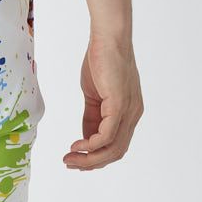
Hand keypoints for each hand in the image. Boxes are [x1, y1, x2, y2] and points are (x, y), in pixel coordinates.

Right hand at [64, 36, 142, 169]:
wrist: (109, 38)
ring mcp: (128, 111)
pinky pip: (107, 135)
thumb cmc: (101, 61)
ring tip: (70, 158)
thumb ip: (92, 118)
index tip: (75, 159)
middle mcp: (133, 115)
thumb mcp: (95, 96)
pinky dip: (91, 145)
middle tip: (69, 163)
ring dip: (89, 158)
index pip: (116, 146)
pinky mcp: (120, 105)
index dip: (96, 157)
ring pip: (112, 148)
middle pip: (115, 152)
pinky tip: (77, 144)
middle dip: (90, 163)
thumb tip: (85, 139)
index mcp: (129, 113)